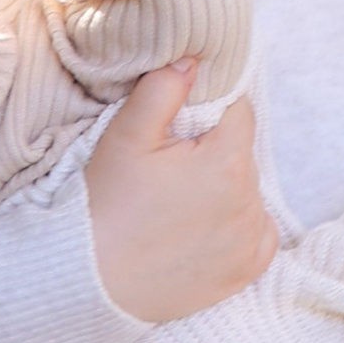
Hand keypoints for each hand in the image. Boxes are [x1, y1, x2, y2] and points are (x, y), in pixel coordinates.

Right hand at [84, 61, 276, 324]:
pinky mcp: (245, 271)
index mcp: (227, 162)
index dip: (208, 112)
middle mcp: (250, 202)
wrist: (86, 283)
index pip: (237, 112)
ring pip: (248, 191)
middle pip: (240, 153)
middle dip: (212, 151)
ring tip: (176, 204)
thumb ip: (163, 89)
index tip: (179, 127)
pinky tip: (202, 228)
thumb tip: (194, 59)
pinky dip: (238, 226)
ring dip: (224, 189)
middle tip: (167, 170)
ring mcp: (250, 240)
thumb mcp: (125, 137)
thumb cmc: (103, 207)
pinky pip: (257, 232)